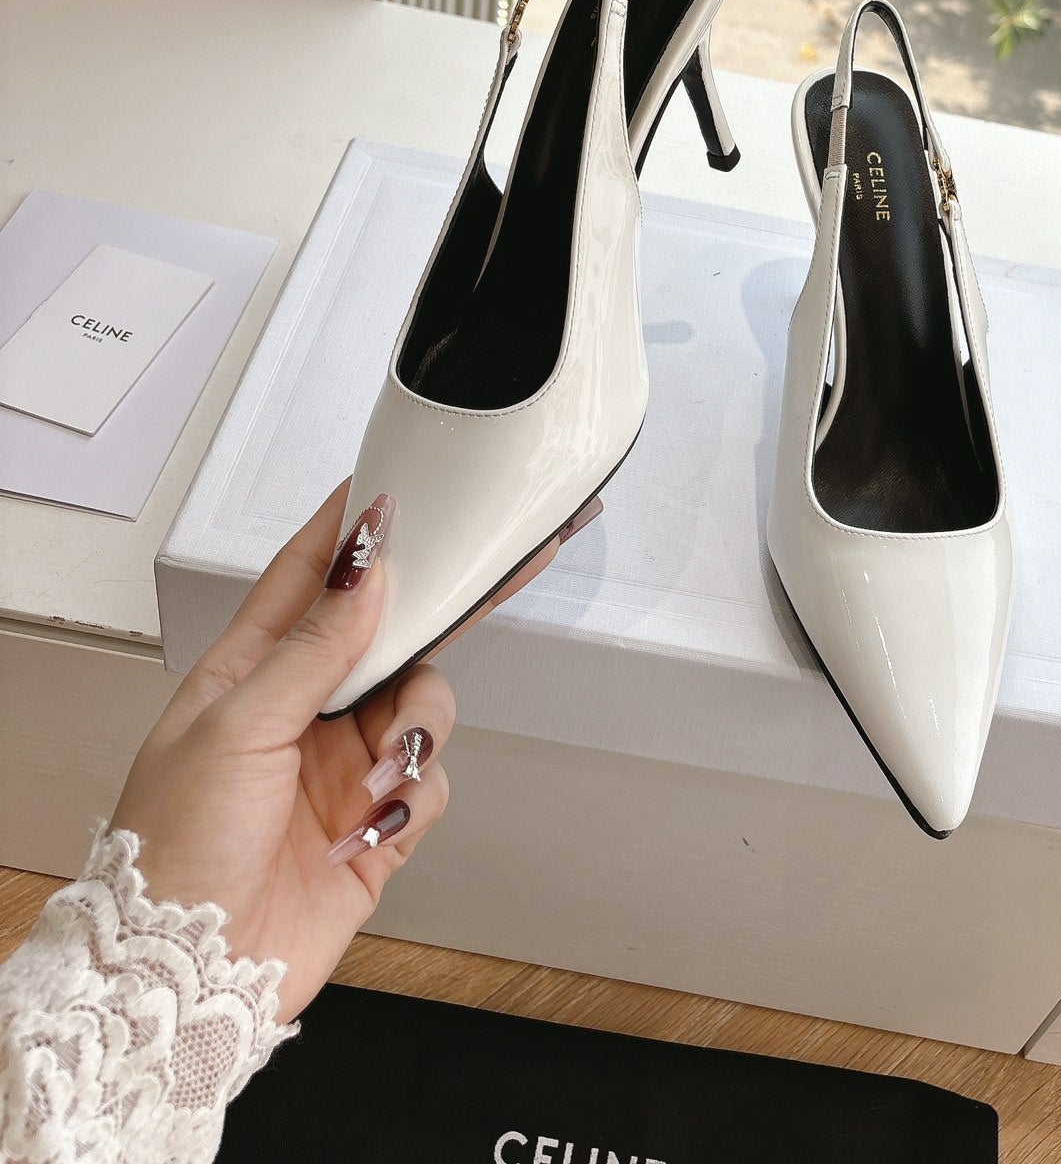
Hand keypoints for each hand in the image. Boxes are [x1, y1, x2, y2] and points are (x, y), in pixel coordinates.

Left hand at [113, 483, 453, 1019]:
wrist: (190, 974)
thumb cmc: (175, 849)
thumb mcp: (237, 726)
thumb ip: (312, 647)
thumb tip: (365, 571)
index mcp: (249, 673)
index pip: (306, 579)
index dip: (348, 533)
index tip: (390, 489)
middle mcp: (301, 712)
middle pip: (384, 637)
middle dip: (430, 612)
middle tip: (483, 573)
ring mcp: (340, 767)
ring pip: (421, 705)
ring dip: (419, 725)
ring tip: (389, 765)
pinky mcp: (374, 826)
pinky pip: (427, 783)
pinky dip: (413, 797)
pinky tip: (374, 822)